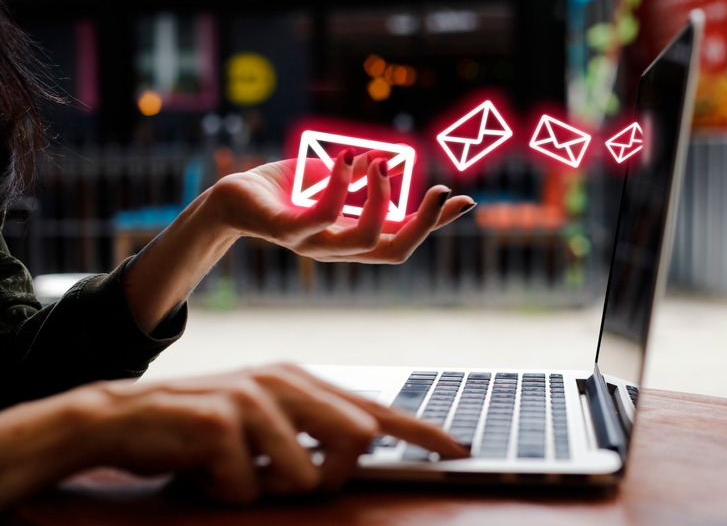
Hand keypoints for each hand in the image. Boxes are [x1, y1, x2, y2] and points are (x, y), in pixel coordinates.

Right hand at [85, 363, 467, 503]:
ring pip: (303, 476)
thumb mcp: (264, 419)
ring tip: (232, 468)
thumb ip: (311, 428)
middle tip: (279, 475)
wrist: (123, 416)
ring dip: (266, 488)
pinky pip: (248, 488)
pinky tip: (204, 470)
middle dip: (327, 476)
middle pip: (355, 441)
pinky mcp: (219, 421)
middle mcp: (284, 381)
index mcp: (300, 380)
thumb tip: (363, 444)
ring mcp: (252, 398)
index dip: (419, 430)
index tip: (457, 447)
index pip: (374, 409)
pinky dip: (226, 492)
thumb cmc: (202, 426)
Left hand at [210, 150, 475, 262]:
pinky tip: (346, 158)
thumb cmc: (288, 191)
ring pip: (365, 239)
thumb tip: (396, 166)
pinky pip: (322, 216)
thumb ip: (369, 182)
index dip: (436, 225)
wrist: (233, 198)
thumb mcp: (339, 183)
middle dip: (425, 223)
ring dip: (381, 199)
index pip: (403, 241)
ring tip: (377, 163)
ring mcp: (312, 244)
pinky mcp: (285, 231)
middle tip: (437, 189)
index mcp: (352, 238)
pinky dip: (342, 185)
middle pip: (395, 251)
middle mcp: (337, 248)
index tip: (463, 200)